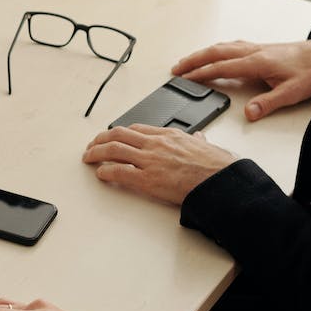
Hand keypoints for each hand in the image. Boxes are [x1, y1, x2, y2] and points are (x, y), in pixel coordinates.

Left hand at [81, 124, 236, 205]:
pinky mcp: (147, 179)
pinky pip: (118, 172)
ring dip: (96, 152)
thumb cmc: (218, 167)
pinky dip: (105, 171)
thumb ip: (198, 141)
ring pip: (114, 149)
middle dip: (101, 139)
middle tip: (92, 146)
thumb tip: (199, 138)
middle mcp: (156, 144)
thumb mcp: (208, 146)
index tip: (113, 136)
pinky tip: (100, 174)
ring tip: (88, 157)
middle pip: (119, 134)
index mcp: (170, 135)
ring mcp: (150, 160)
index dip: (120, 132)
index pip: (137, 128)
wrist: (222, 182)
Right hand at [169, 39, 310, 120]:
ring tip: (188, 61)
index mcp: (257, 62)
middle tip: (176, 69)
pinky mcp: (260, 48)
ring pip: (221, 47)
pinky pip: (231, 46)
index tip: (186, 78)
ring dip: (202, 54)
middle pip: (215, 53)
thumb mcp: (292, 92)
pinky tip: (215, 53)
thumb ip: (268, 103)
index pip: (222, 68)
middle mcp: (253, 52)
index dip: (202, 73)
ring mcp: (255, 48)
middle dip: (193, 60)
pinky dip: (216, 50)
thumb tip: (249, 113)